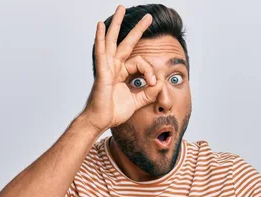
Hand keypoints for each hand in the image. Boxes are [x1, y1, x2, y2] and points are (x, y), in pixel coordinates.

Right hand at [82, 5, 164, 132]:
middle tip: (148, 16)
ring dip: (117, 24)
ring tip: (121, 8)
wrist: (99, 121)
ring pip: (112, 41)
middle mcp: (113, 67)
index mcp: (121, 73)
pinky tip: (100, 26)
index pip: (140, 62)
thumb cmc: (113, 113)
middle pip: (125, 42)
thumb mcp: (136, 102)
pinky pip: (100, 53)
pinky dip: (100, 38)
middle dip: (137, 29)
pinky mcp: (101, 73)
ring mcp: (106, 68)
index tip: (153, 83)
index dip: (149, 71)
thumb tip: (160, 84)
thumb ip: (148, 93)